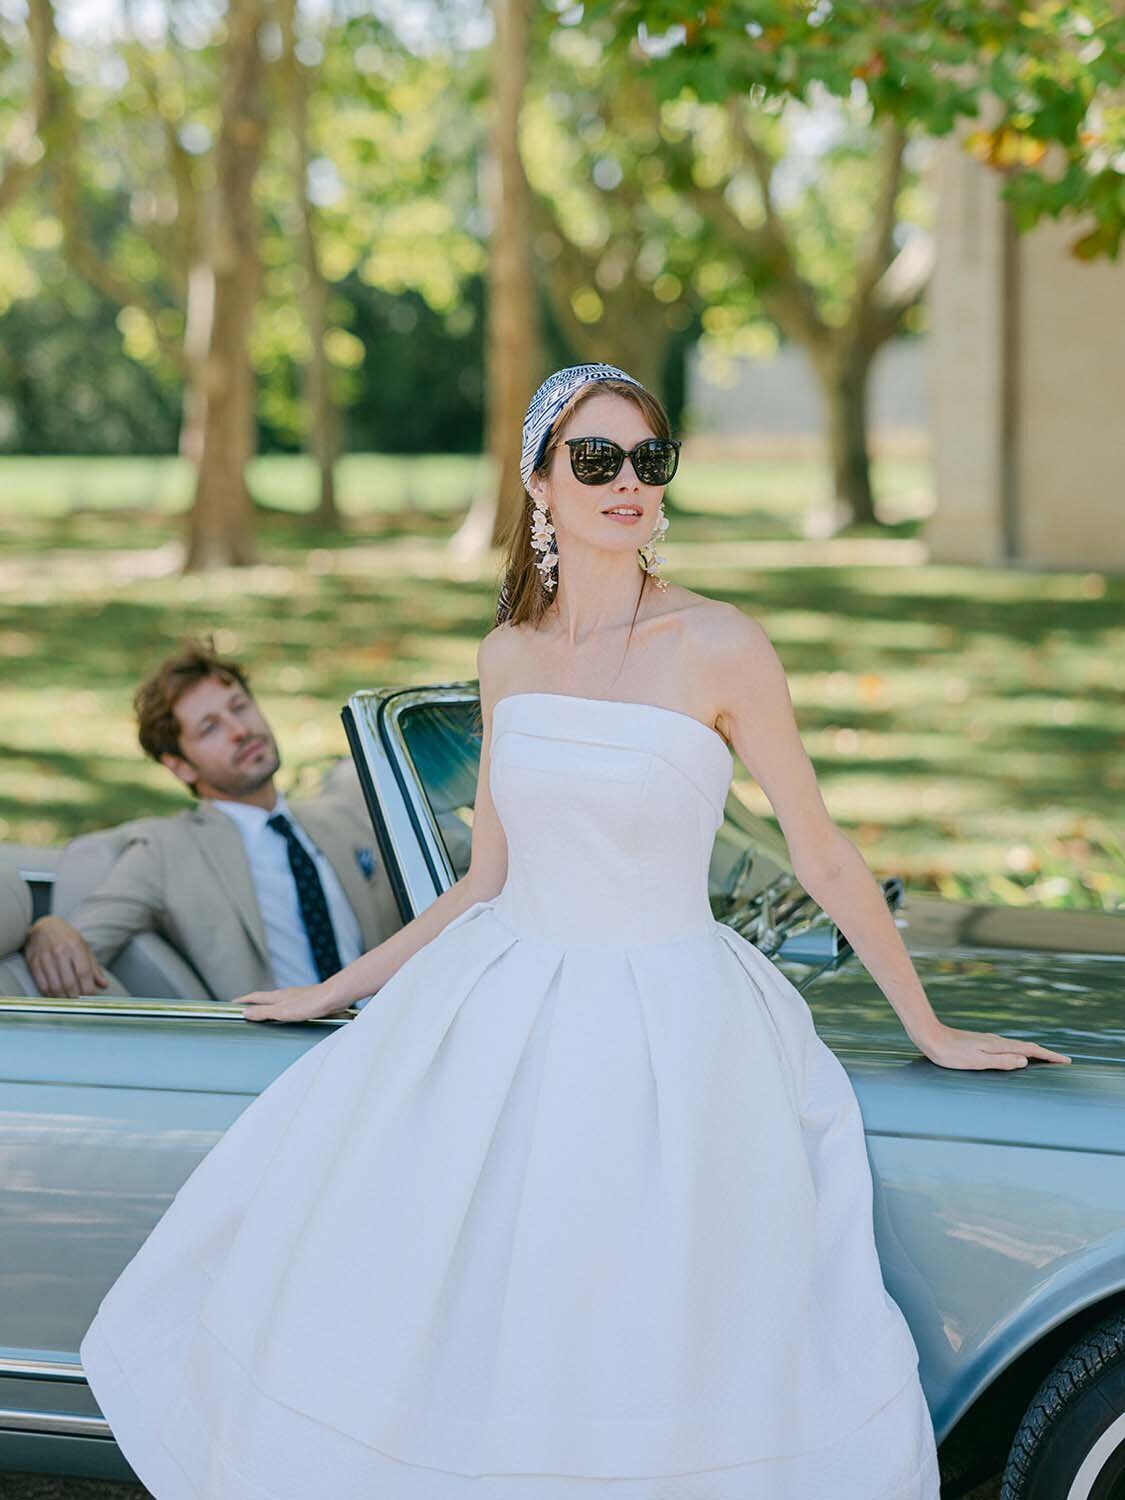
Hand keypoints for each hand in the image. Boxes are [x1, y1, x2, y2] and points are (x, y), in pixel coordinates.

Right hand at [25, 915, 109, 997]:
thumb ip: (93, 967)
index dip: (88, 988)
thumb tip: (104, 985)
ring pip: (55, 986)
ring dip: (63, 998)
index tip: (91, 997)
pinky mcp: (34, 964)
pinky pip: (42, 985)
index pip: (84, 973)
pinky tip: (56, 996)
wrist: (44, 927)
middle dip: (76, 996)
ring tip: (69, 1000)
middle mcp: (60, 952)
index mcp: (76, 947)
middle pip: (69, 982)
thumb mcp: (84, 948)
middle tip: (79, 1002)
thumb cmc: (68, 939)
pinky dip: (50, 995)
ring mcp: (45, 958)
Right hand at [234, 983, 343, 1022]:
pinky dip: (281, 1010)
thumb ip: (264, 1012)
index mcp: (278, 997)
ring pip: (277, 1001)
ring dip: (267, 1006)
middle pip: (265, 998)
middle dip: (253, 1002)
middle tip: (243, 1008)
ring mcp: (297, 997)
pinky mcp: (307, 1001)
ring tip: (262, 1013)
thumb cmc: (311, 1003)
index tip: (232, 1003)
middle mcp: (286, 995)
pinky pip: (288, 1005)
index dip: (243, 1000)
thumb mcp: (283, 1011)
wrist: (334, 996)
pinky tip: (287, 1016)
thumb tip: (245, 1012)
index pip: (255, 997)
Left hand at [913, 1022, 1070, 1070]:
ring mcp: (988, 1040)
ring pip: (1016, 1046)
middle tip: (1062, 1061)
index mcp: (998, 1046)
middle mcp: (996, 1041)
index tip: (1066, 1061)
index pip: (1030, 1050)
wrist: (929, 1036)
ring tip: (1043, 1059)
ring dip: (1032, 1052)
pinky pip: (1006, 1047)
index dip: (1049, 1056)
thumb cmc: (950, 1053)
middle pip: (1027, 1046)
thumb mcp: (976, 1061)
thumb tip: (1026, 1060)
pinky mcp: (980, 1042)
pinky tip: (1013, 1055)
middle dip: (1045, 1054)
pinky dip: (1018, 1051)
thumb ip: (1001, 1061)